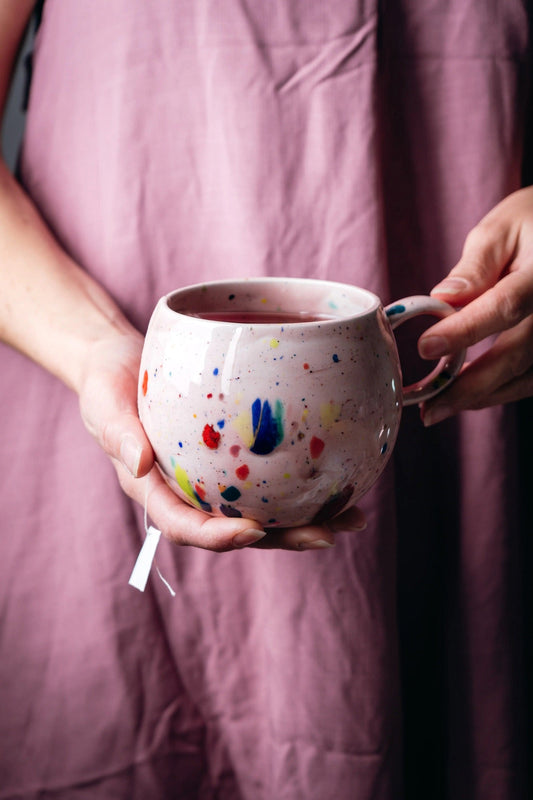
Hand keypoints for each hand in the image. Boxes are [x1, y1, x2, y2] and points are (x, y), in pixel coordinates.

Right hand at [78, 328, 365, 549]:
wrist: (121, 365)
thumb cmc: (108, 385)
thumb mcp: (104, 404)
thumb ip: (118, 434)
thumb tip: (141, 465)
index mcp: (154, 492)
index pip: (185, 526)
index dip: (217, 536)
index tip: (252, 532)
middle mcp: (188, 494)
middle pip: (236, 528)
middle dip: (282, 538)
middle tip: (326, 534)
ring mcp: (212, 480)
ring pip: (261, 508)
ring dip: (305, 518)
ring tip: (351, 517)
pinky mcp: (231, 461)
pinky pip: (267, 476)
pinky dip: (302, 481)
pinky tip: (340, 475)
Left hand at [417, 186, 532, 424]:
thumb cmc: (532, 224)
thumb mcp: (502, 228)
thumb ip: (475, 265)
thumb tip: (443, 298)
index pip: (505, 305)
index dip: (465, 331)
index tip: (425, 348)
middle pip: (519, 355)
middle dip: (471, 386)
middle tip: (430, 408)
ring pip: (528, 377)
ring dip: (484, 398)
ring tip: (440, 408)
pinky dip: (501, 392)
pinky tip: (469, 398)